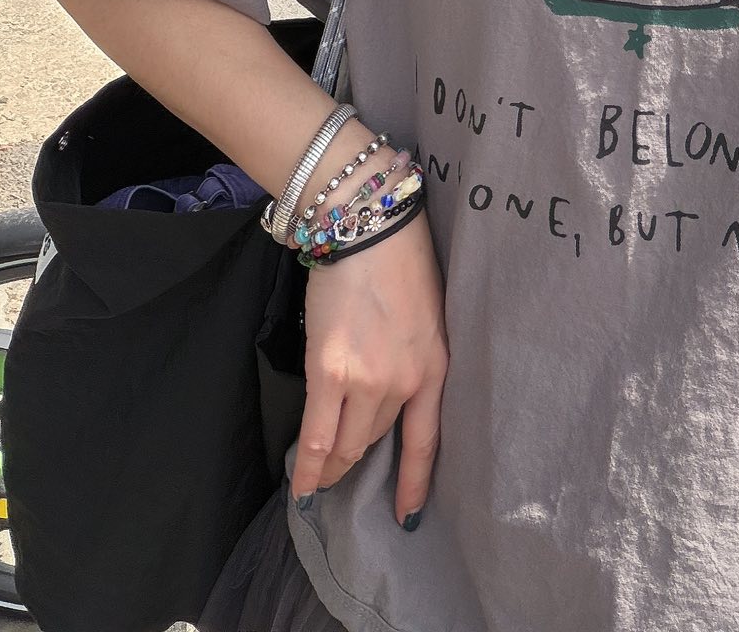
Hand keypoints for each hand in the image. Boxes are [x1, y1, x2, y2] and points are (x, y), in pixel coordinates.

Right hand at [291, 212, 448, 524]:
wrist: (366, 223)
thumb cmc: (398, 256)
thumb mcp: (425, 312)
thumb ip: (410, 354)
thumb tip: (384, 385)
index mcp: (436, 365)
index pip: (427, 440)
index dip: (415, 482)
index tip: (408, 515)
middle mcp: (405, 381)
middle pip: (377, 440)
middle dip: (359, 460)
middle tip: (343, 474)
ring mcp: (367, 379)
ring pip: (348, 443)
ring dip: (333, 465)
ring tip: (320, 479)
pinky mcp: (330, 371)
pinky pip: (318, 432)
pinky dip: (309, 464)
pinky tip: (302, 486)